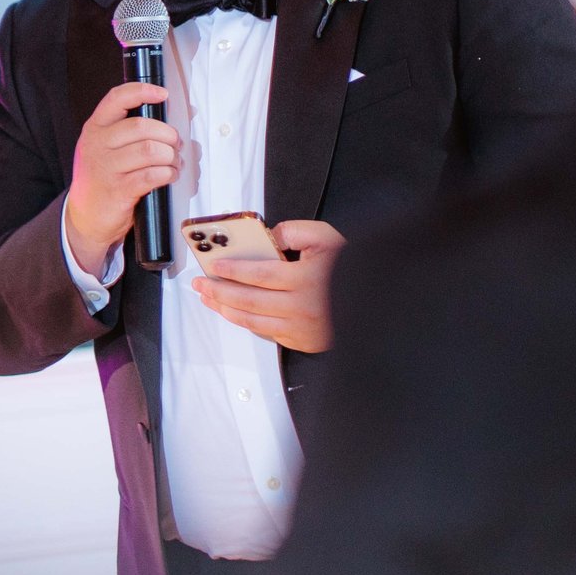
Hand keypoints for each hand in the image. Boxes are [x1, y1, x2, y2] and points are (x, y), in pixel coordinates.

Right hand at [63, 80, 179, 276]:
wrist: (84, 216)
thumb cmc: (101, 178)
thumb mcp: (104, 148)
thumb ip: (130, 131)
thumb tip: (177, 113)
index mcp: (95, 128)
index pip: (117, 99)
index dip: (142, 92)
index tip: (163, 94)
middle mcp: (97, 144)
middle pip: (141, 127)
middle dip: (167, 134)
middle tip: (175, 144)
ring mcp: (106, 168)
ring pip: (150, 151)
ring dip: (170, 156)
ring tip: (174, 162)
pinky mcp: (118, 190)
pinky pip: (151, 175)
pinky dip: (167, 173)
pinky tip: (169, 175)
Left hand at [192, 218, 345, 352]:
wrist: (376, 299)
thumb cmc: (351, 266)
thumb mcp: (326, 237)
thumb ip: (293, 232)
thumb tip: (266, 238)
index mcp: (306, 280)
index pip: (259, 275)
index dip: (232, 271)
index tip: (213, 266)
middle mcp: (302, 309)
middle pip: (249, 301)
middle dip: (219, 292)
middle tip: (199, 284)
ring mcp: (302, 330)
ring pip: (254, 321)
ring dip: (226, 310)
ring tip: (208, 299)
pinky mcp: (304, 342)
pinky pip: (267, 333)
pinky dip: (247, 323)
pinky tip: (234, 313)